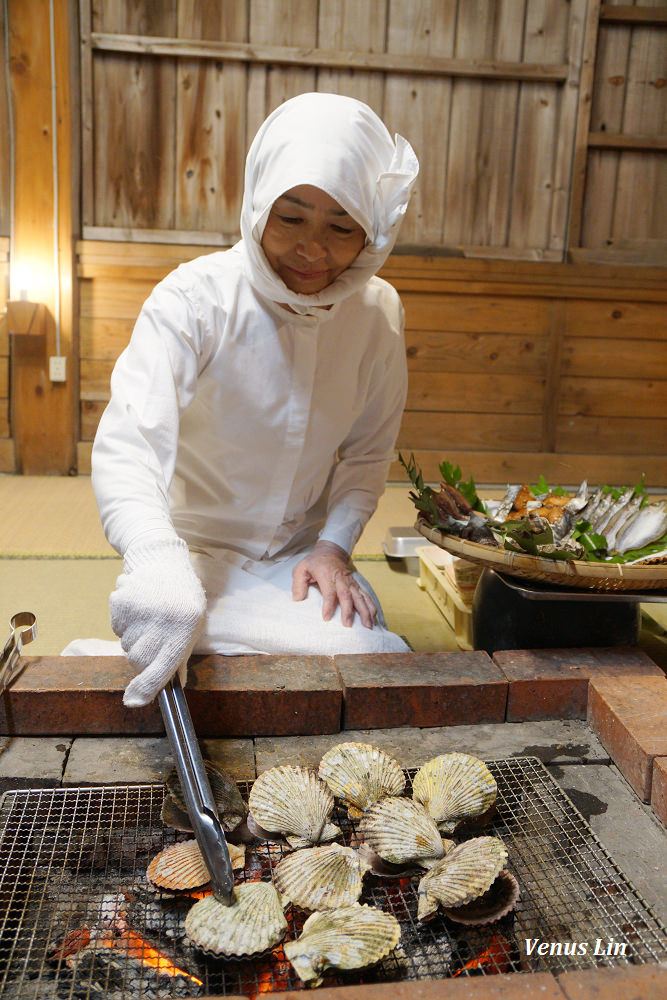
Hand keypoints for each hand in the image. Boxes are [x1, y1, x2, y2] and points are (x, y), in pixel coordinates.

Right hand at [110, 536, 205, 707]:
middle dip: (142, 656)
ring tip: (149, 616)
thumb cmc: (182, 600)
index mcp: (184, 629)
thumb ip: (180, 659)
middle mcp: (162, 621)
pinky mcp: (120, 602)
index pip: (162, 668)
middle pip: (137, 660)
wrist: (164, 561)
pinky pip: (115, 627)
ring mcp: (139, 610)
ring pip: (124, 644)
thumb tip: (174, 688)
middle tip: (154, 636)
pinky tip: (138, 607)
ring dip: (133, 637)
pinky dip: (124, 622)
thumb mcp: (191, 627)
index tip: (132, 701)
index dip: (146, 688)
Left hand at [292, 540, 377, 627]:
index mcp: (326, 574)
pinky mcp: (356, 585)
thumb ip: (298, 584)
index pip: (329, 591)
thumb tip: (298, 600)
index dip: (328, 604)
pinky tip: (373, 618)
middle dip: (348, 611)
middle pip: (346, 595)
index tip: (326, 618)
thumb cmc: (314, 563)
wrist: (330, 551)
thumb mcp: (301, 569)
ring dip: (364, 611)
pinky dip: (370, 607)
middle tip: (348, 625)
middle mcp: (341, 579)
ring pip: (360, 597)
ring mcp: (350, 582)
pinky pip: (365, 596)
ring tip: (367, 626)